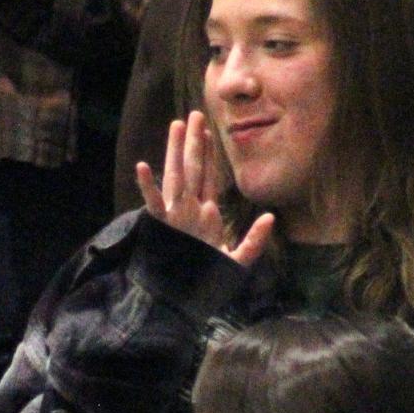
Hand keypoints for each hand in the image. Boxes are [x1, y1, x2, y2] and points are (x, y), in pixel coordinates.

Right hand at [136, 111, 273, 266]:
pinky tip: (143, 166)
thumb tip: (270, 217)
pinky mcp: (162, 227)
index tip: (211, 130)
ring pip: (176, 176)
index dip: (211, 153)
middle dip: (195, 141)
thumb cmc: (209, 281)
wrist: (184, 299)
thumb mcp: (237, 261)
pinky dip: (148, 186)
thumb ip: (254, 241)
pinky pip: (153, 204)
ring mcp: (175, 216)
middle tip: (195, 113)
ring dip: (175, 151)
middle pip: (193, 168)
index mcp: (207, 213)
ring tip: (176, 126)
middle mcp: (190, 209)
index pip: (210, 176)